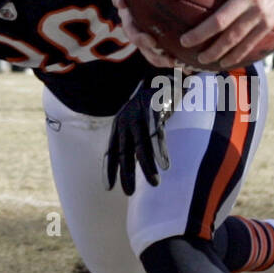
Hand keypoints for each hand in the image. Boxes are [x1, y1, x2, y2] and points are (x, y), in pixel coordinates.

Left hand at [103, 75, 175, 196]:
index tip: (108, 188)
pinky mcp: (154, 110)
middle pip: (124, 152)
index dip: (109, 169)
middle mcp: (126, 120)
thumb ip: (136, 140)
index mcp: (120, 125)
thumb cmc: (151, 106)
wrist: (164, 79)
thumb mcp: (138, 123)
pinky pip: (156, 134)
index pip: (111, 150)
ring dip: (146, 167)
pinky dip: (160, 151)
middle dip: (126, 174)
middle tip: (129, 193)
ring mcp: (139, 114)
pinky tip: (164, 166)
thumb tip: (140, 163)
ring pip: (141, 146)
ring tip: (154, 184)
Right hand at [111, 0, 195, 69]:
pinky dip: (168, 61)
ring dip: (154, 55)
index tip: (122, 2)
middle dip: (137, 36)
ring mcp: (144, 29)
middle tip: (149, 40)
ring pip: (143, 46)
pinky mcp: (156, 43)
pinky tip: (184, 66)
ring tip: (168, 59)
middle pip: (130, 27)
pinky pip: (159, 55)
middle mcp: (134, 12)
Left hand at [165, 0, 273, 68]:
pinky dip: (234, 55)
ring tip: (198, 58)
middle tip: (182, 41)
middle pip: (219, 20)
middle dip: (198, 34)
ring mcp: (260, 12)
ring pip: (233, 38)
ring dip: (214, 50)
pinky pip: (249, 43)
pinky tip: (221, 62)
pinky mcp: (268, 23)